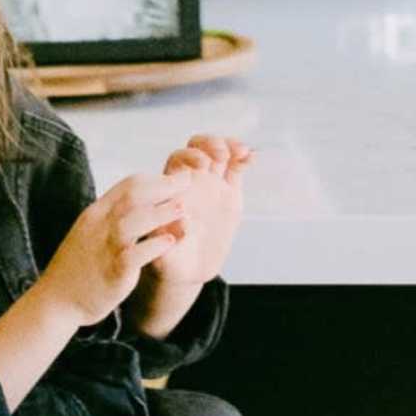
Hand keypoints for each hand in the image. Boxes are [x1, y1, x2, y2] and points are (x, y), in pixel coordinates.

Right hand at [46, 171, 192, 328]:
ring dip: (163, 212)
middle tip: (189, 182)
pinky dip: (155, 245)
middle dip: (164, 186)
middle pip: (134, 194)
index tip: (177, 179)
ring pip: (135, 220)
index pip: (128, 185)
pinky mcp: (113, 271)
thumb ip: (111, 218)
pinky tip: (171, 242)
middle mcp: (99, 225)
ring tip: (185, 209)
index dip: (156, 179)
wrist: (56, 301)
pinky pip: (136, 254)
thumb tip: (138, 205)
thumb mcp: (89, 233)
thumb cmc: (77, 268)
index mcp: (95, 213)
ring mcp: (105, 247)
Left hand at [129, 132, 250, 326]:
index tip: (201, 167)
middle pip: (197, 148)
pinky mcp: (228, 194)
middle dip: (209, 145)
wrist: (188, 270)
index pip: (178, 161)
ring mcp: (210, 185)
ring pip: (218, 153)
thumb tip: (182, 223)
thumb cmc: (168, 261)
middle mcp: (190, 182)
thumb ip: (169, 238)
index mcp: (171, 190)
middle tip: (221, 157)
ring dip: (228, 146)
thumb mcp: (164, 254)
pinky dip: (243, 159)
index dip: (189, 157)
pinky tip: (252, 158)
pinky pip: (235, 169)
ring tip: (242, 152)